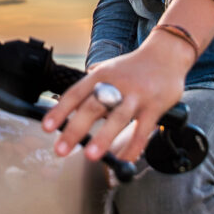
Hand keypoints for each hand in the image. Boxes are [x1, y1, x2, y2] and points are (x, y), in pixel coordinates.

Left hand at [42, 32, 195, 162]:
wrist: (166, 54)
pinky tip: (124, 159)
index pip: (75, 93)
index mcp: (101, 75)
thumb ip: (91, 88)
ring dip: (103, 137)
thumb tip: (68, 109)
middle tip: (61, 149)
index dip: (60, 111)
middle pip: (92, 107)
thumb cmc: (133, 67)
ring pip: (118, 118)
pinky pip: (143, 130)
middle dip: (75, 129)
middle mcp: (116, 84)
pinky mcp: (155, 106)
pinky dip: (133, 147)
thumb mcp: (108, 70)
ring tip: (91, 156)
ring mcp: (136, 96)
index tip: (46, 128)